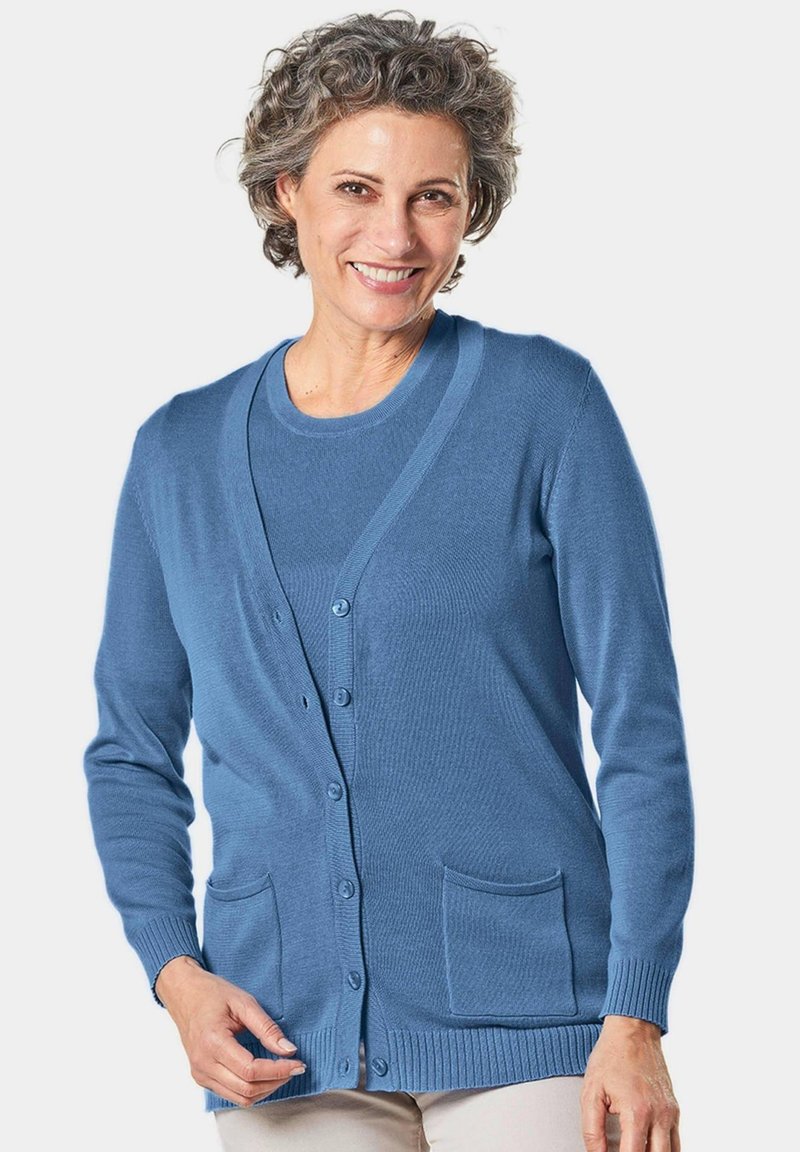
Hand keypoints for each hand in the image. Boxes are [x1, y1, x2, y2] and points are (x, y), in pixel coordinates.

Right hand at [154, 955, 306, 1106]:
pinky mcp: (201, 1077)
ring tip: (282, 1072)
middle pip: (246, 1089)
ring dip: (265, 1089)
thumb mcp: (244, 1002)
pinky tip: (264, 1075)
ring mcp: (200, 1073)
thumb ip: (266, 1027)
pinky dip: (250, 1090)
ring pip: (239, 1098)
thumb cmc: (211, 994)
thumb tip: (288, 1049)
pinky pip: (230, 1094)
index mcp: (213, 1042)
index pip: (251, 1070)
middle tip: (294, 1068)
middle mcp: (203, 1063)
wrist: (184, 994)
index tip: (297, 1063)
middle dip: (276, 1082)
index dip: (278, 1070)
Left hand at [581, 1015, 680, 1151]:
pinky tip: (648, 1148)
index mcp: (637, 1112)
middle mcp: (659, 1115)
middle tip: (624, 1151)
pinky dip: (665, 1150)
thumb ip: (592, 1131)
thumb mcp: (591, 1092)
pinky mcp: (674, 1109)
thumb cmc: (611, 1057)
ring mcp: (670, 1113)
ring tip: (634, 1148)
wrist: (633, 1030)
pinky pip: (676, 1142)